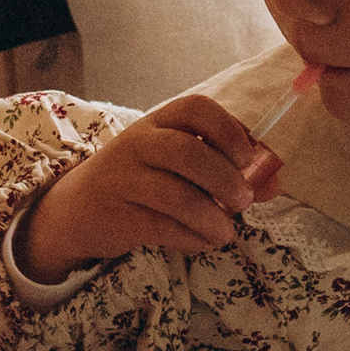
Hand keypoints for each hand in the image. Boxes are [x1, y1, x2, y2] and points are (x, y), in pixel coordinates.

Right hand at [16, 94, 279, 282]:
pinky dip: (193, 238)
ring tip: (226, 231)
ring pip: (175, 195)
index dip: (229, 130)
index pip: (195, 108)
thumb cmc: (139, 182)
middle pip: (188, 151)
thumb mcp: (175, 166)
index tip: (248, 158)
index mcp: (158, 122)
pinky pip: (162, 227)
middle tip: (243, 200)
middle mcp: (138, 144)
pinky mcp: (117, 216)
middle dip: (225, 178)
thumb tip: (273, 183)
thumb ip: (225, 170)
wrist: (76, 211)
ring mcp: (123, 180)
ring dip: (212, 217)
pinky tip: (205, 242)